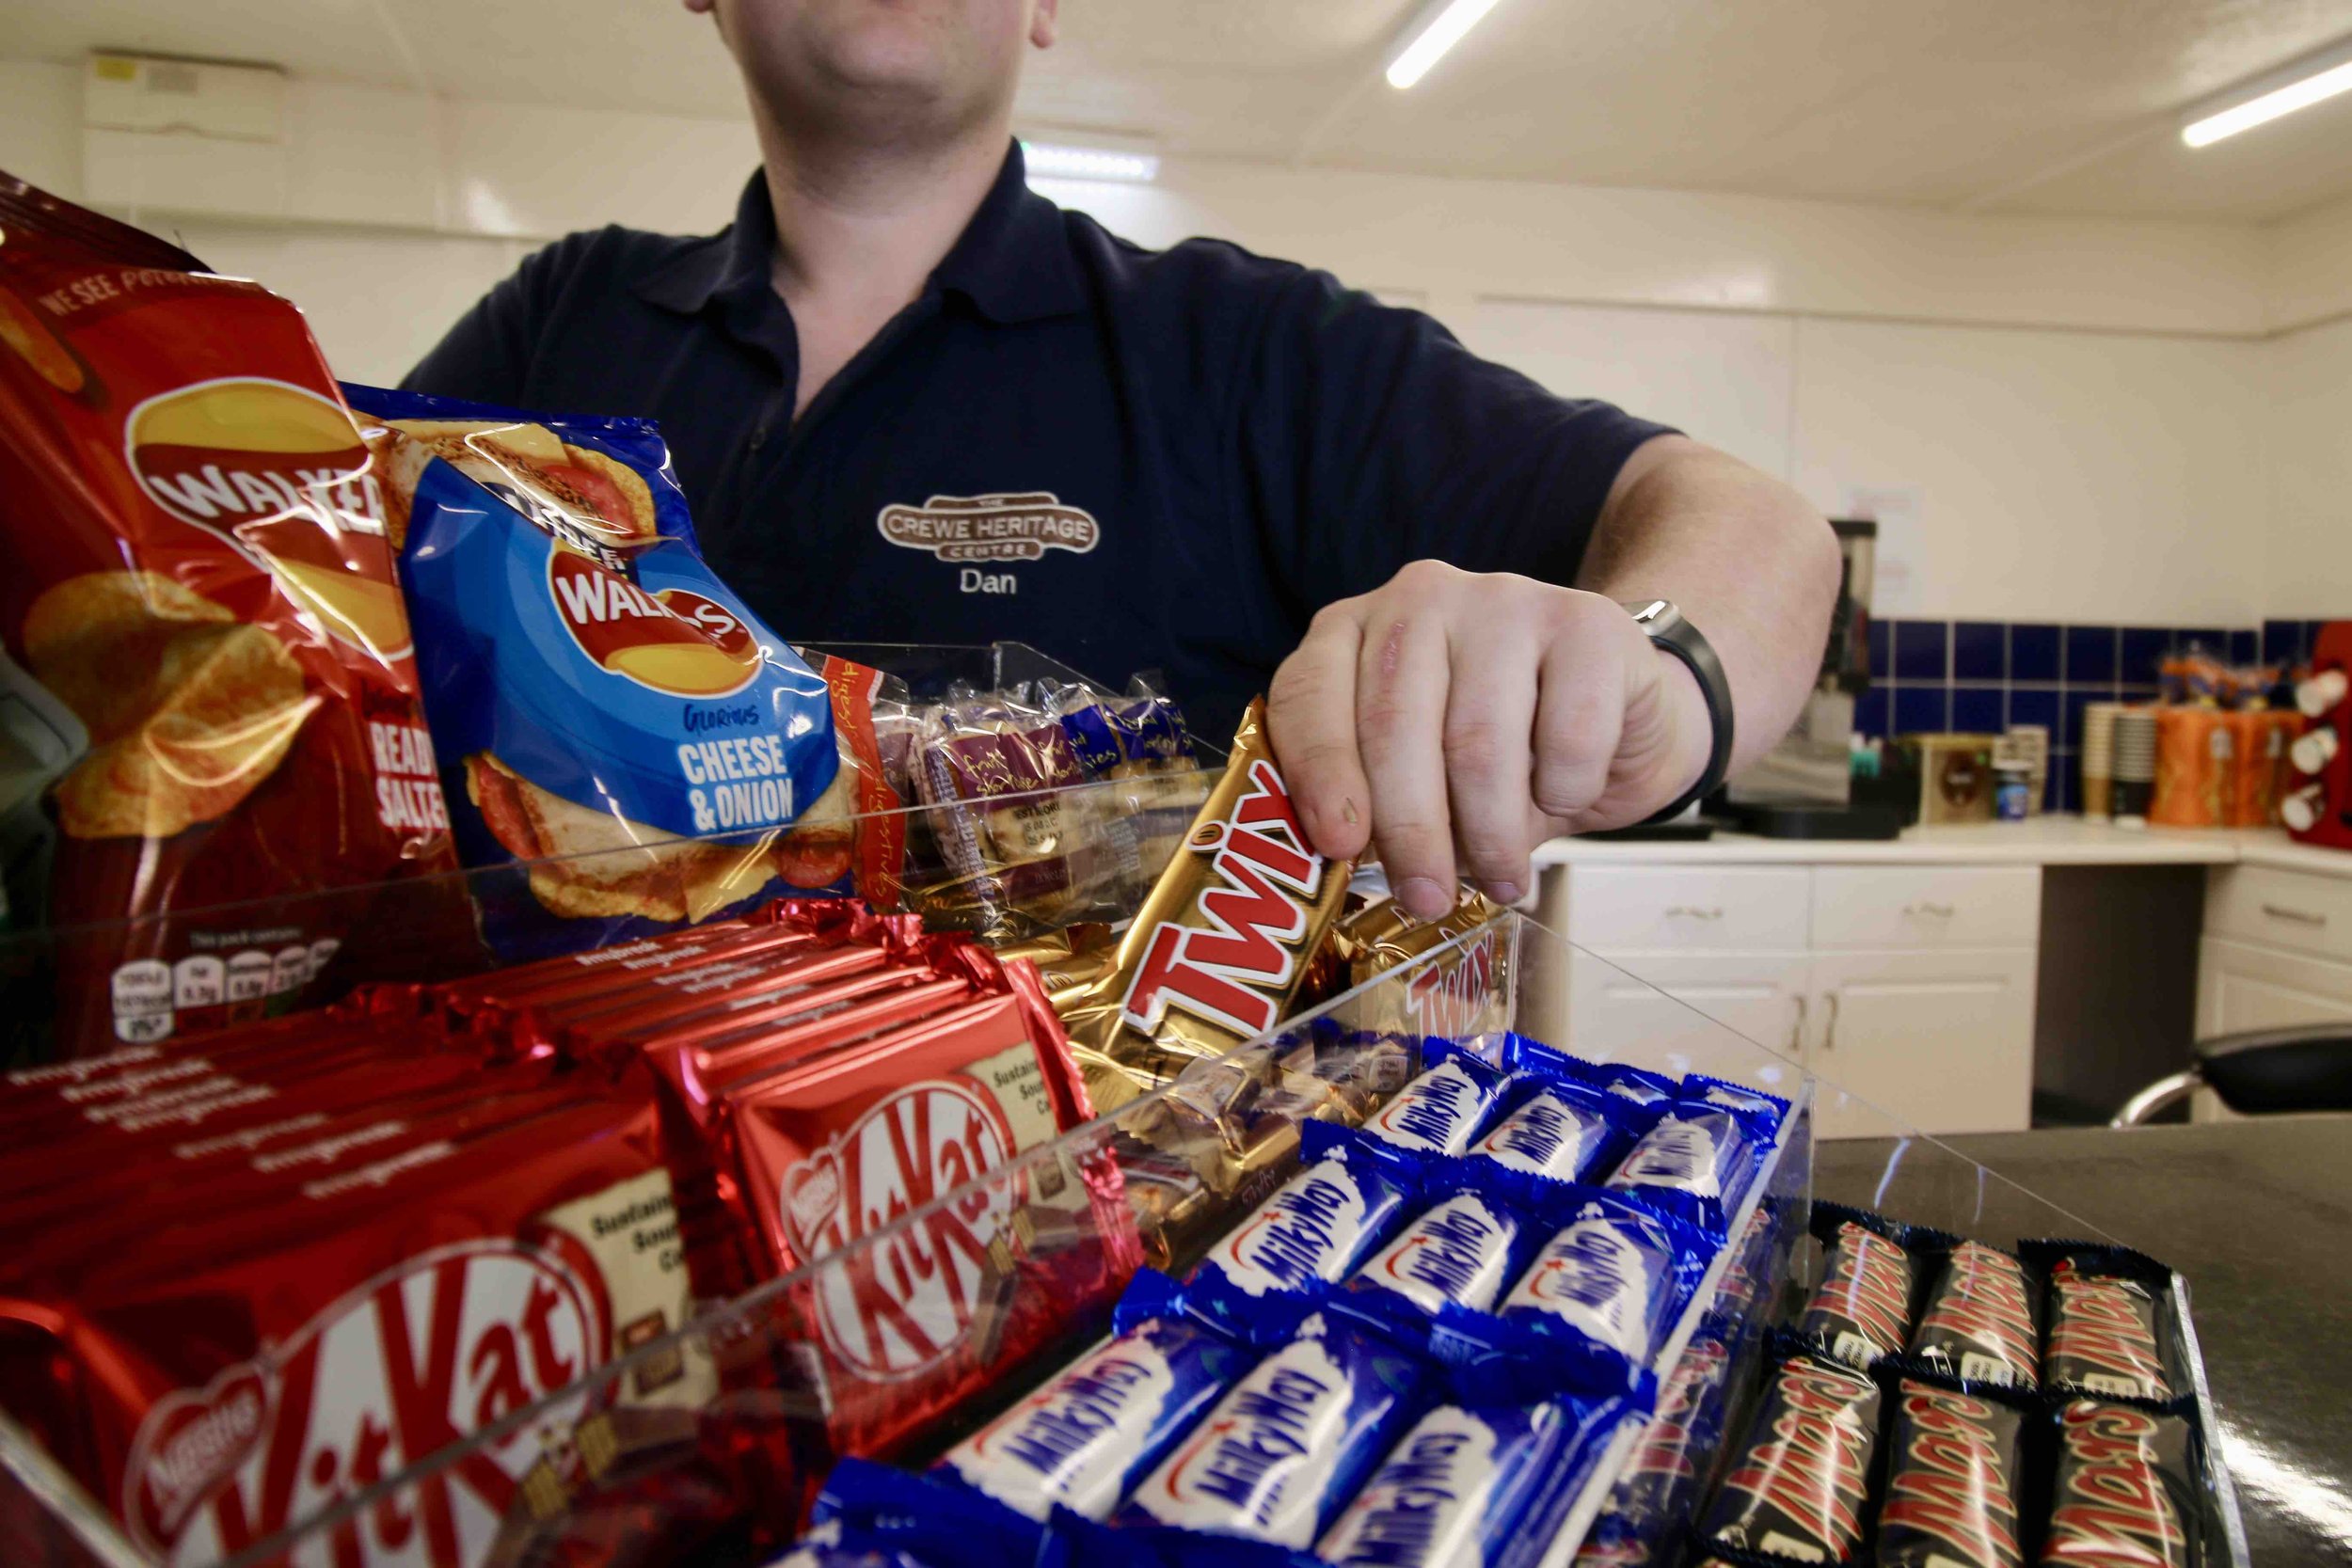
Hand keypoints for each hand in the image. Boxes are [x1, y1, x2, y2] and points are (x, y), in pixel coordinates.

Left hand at [1267, 561, 1712, 920]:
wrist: (1619, 714)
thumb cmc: (1503, 752)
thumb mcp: (1422, 778)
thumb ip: (1374, 802)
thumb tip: (1352, 860)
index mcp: (1353, 630)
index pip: (1310, 693)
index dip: (1320, 773)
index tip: (1339, 846)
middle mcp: (1419, 598)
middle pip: (1393, 724)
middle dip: (1410, 829)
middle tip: (1427, 898)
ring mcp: (1504, 601)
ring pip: (1479, 741)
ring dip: (1491, 832)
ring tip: (1502, 879)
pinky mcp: (1586, 623)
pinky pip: (1565, 736)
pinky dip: (1564, 791)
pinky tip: (1564, 799)